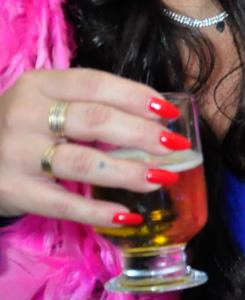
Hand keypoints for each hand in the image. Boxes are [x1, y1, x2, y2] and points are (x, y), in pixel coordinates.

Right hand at [0, 69, 187, 225]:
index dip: (136, 97)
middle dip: (142, 134)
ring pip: (83, 162)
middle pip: (94, 121)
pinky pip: (63, 203)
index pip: (95, 84)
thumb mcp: (46, 102)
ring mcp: (15, 154)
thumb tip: (157, 118)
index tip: (170, 112)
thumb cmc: (24, 126)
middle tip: (174, 148)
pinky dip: (98, 211)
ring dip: (128, 171)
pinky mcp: (13, 190)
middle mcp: (24, 115)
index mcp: (38, 85)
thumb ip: (89, 104)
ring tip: (162, 178)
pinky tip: (127, 216)